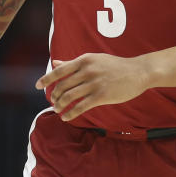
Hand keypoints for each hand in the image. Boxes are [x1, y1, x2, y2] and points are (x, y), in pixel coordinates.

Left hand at [35, 54, 150, 120]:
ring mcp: (94, 83)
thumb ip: (73, 63)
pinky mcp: (101, 96)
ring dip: (60, 105)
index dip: (46, 79)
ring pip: (69, 97)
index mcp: (84, 60)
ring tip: (57, 109)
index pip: (60, 70)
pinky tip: (66, 117)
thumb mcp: (94, 59)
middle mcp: (87, 70)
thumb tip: (55, 63)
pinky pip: (81, 107)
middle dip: (54, 95)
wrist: (138, 71)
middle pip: (62, 85)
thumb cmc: (115, 65)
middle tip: (53, 101)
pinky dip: (70, 113)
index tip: (37, 86)